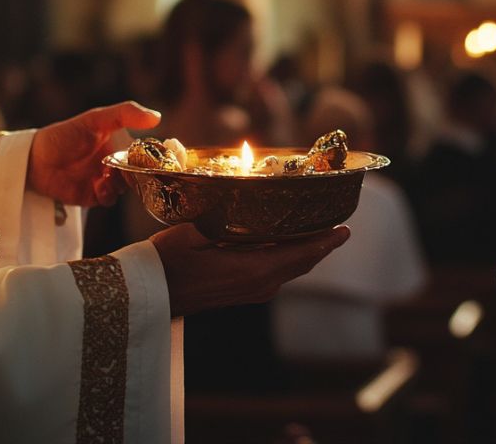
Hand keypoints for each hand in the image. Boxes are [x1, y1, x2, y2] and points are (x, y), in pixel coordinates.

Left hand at [27, 101, 160, 206]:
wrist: (33, 159)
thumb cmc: (63, 135)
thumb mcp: (95, 119)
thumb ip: (125, 114)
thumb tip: (157, 117)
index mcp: (117, 144)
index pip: (142, 152)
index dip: (150, 156)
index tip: (154, 158)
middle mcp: (112, 163)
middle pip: (137, 173)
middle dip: (136, 174)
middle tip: (131, 170)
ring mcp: (103, 180)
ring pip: (125, 187)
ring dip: (120, 183)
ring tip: (108, 177)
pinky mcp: (92, 196)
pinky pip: (108, 199)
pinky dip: (108, 194)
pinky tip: (99, 185)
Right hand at [150, 224, 350, 316]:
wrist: (150, 296)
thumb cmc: (167, 262)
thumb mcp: (193, 232)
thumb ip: (222, 217)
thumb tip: (243, 198)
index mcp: (254, 270)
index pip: (302, 254)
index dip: (326, 241)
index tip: (346, 229)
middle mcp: (260, 284)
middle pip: (301, 262)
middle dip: (321, 245)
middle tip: (339, 227)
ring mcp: (252, 291)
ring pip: (290, 269)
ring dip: (306, 252)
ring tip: (319, 233)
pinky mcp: (243, 292)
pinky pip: (277, 273)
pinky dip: (290, 258)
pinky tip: (287, 244)